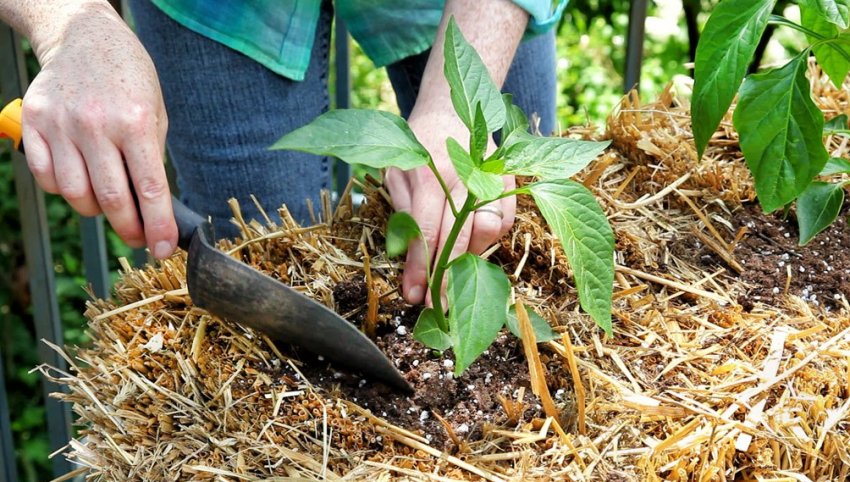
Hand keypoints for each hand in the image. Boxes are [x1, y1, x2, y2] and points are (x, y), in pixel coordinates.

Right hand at [20, 2, 175, 257]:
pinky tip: (82, 181)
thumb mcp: (155, 114)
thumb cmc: (129, 79)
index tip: (162, 249)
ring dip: (97, 212)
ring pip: (76, 195)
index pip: (149, 189)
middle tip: (138, 237)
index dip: (157, 227)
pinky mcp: (33, 123)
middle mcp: (96, 124)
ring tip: (111, 204)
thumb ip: (151, 159)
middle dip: (130, 228)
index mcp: (135, 122)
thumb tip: (154, 210)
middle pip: (112, 199)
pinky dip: (65, 191)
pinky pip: (47, 177)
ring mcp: (60, 124)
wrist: (84, 37)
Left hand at [385, 110, 515, 305]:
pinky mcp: (511, 180)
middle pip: (461, 241)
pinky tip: (470, 236)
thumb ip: (404, 215)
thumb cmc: (415, 145)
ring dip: (469, 254)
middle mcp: (467, 176)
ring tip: (451, 256)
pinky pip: (506, 223)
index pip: (429, 234)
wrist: (449, 109)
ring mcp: (493, 178)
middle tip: (436, 305)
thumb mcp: (395, 175)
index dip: (421, 270)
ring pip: (489, 234)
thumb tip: (411, 261)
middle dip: (447, 279)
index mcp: (432, 173)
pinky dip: (488, 237)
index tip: (415, 296)